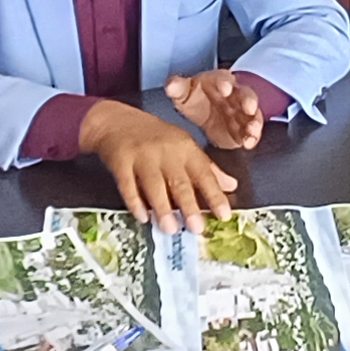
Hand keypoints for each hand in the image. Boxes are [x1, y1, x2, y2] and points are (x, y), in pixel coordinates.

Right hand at [80, 100, 236, 233]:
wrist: (118, 121)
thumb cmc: (156, 137)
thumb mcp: (184, 146)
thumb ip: (208, 168)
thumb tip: (231, 186)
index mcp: (185, 148)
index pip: (204, 173)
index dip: (215, 195)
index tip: (224, 215)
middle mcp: (165, 152)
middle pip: (179, 181)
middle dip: (189, 206)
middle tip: (197, 228)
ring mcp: (142, 156)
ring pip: (154, 185)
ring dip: (162, 208)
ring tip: (170, 229)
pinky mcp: (120, 162)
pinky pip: (128, 185)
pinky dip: (134, 202)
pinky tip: (142, 217)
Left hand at [165, 70, 265, 149]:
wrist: (204, 115)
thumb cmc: (195, 97)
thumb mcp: (183, 92)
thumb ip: (177, 87)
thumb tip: (171, 86)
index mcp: (218, 82)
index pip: (223, 78)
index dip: (224, 83)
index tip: (225, 88)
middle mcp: (234, 95)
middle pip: (245, 95)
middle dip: (248, 101)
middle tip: (249, 107)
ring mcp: (241, 112)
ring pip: (253, 115)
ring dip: (254, 122)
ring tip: (252, 130)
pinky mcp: (244, 129)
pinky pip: (251, 132)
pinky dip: (252, 138)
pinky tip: (248, 144)